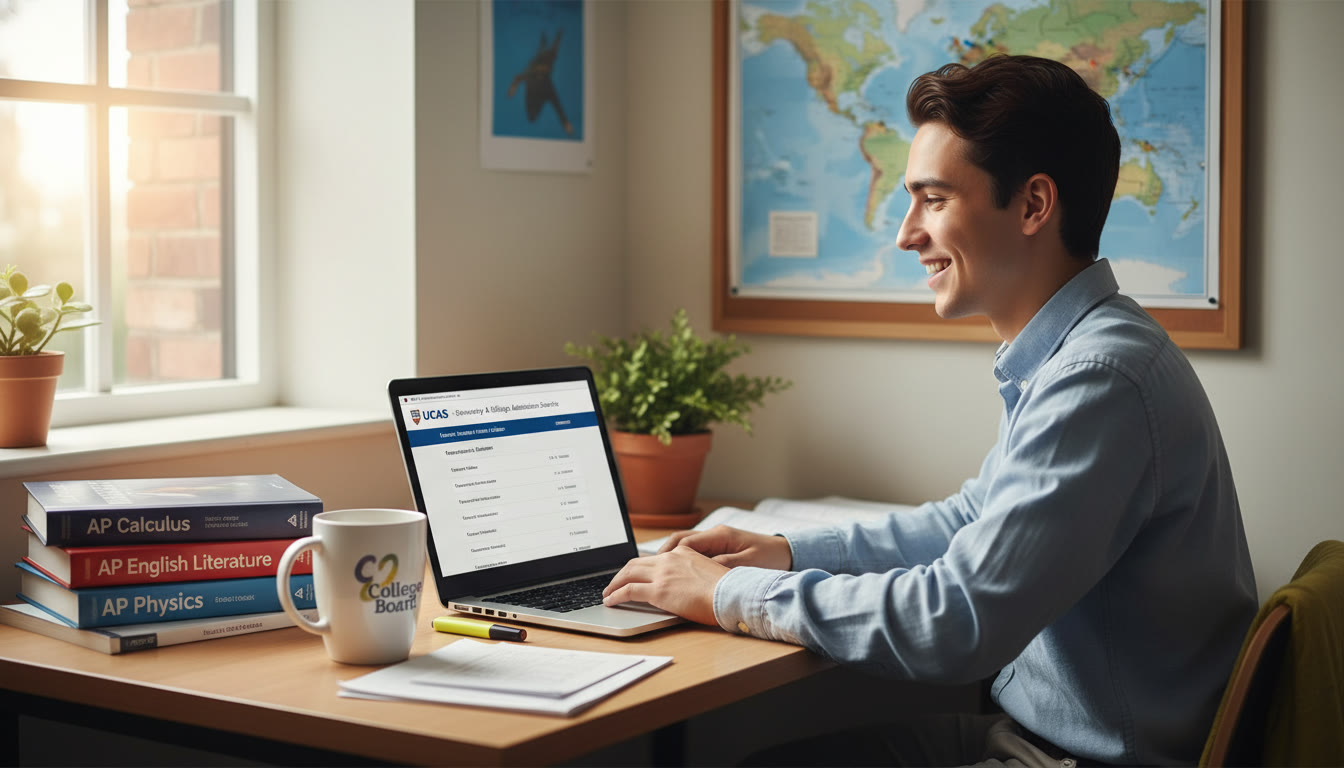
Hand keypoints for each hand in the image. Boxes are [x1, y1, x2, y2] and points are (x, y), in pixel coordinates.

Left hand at [602, 546, 728, 625]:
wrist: (733, 594)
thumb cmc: (728, 590)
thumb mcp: (710, 573)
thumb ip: (694, 575)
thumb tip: (688, 587)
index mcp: (684, 553)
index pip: (655, 557)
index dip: (640, 566)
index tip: (633, 574)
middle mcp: (670, 559)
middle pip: (636, 562)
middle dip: (622, 573)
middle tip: (614, 583)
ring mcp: (663, 574)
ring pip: (628, 574)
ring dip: (614, 583)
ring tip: (608, 593)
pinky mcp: (658, 591)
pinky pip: (628, 591)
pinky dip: (616, 595)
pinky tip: (611, 602)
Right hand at [658, 525, 793, 570]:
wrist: (787, 553)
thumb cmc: (771, 558)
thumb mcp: (749, 564)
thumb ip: (726, 566)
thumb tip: (704, 570)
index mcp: (720, 535)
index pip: (686, 542)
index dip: (669, 556)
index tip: (656, 569)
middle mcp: (714, 535)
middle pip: (678, 541)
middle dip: (660, 556)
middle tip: (644, 570)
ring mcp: (715, 541)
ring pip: (682, 546)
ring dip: (667, 558)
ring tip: (653, 573)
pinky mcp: (718, 549)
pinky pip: (692, 553)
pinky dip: (678, 562)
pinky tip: (672, 575)